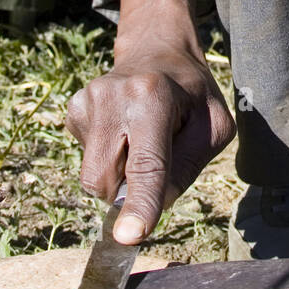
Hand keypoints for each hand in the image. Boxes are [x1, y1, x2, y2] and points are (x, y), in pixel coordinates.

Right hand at [65, 46, 235, 242]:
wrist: (158, 52)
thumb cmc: (192, 94)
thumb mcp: (214, 126)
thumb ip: (187, 166)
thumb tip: (154, 203)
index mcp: (152, 96)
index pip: (146, 164)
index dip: (140, 204)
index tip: (129, 237)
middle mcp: (112, 95)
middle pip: (104, 178)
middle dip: (126, 192)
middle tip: (156, 163)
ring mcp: (86, 101)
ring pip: (92, 175)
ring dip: (119, 175)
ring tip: (141, 140)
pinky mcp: (74, 110)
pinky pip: (87, 160)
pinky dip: (108, 158)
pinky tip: (124, 132)